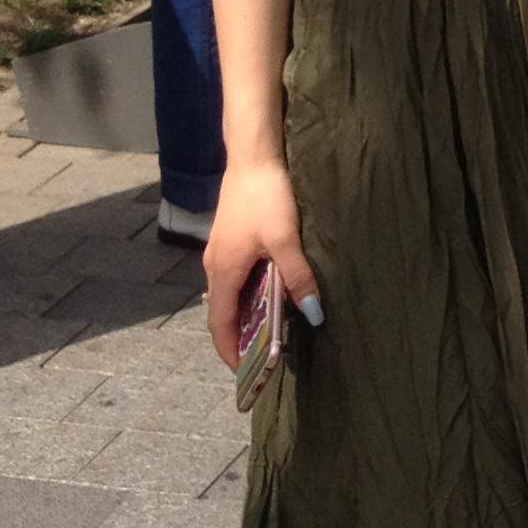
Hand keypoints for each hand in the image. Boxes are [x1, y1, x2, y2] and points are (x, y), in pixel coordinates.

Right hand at [203, 160, 320, 369]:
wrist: (253, 155)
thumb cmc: (266, 196)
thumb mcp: (285, 239)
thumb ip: (297, 277)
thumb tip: (313, 315)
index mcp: (223, 271)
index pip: (219, 324)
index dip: (230, 351)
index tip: (244, 372)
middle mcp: (214, 265)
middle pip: (221, 312)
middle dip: (239, 337)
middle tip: (262, 356)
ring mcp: (219, 251)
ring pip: (228, 294)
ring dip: (244, 315)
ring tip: (269, 330)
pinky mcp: (229, 238)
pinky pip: (233, 278)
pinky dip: (246, 294)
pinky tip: (269, 292)